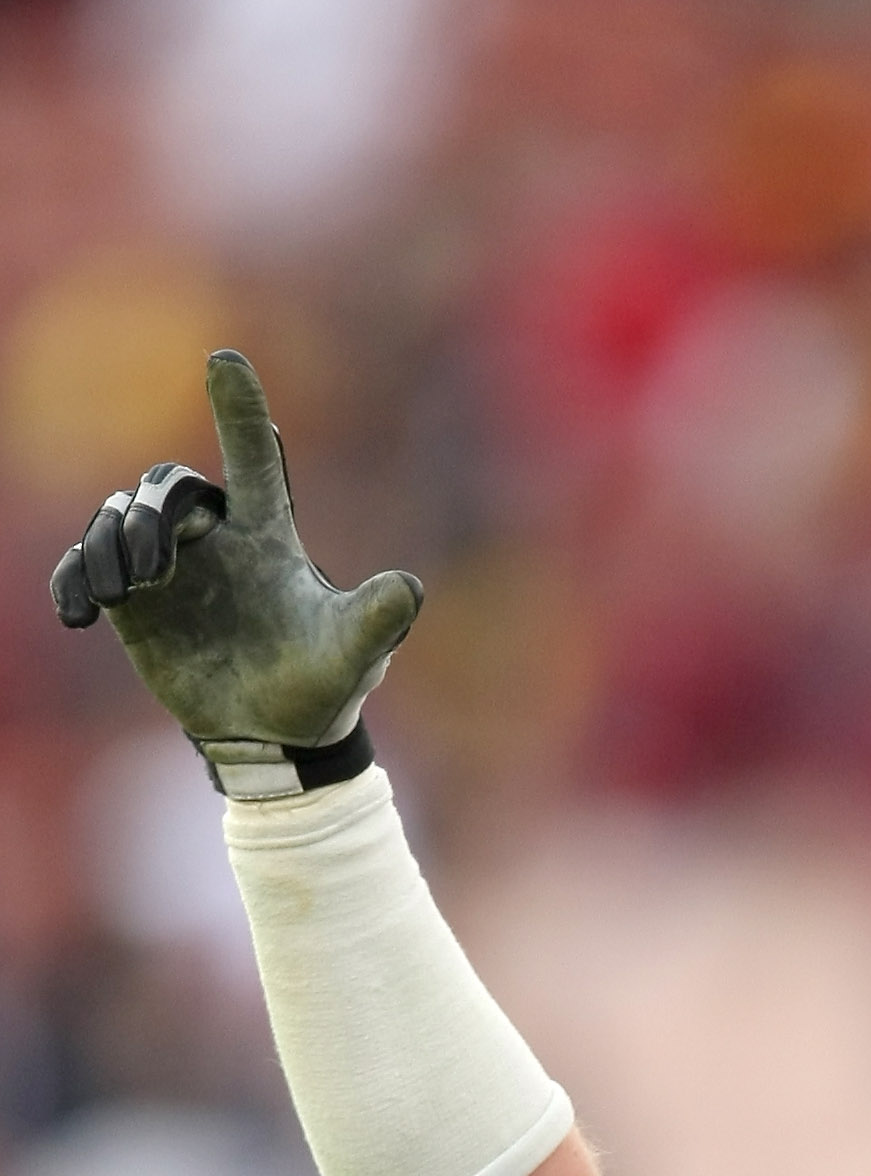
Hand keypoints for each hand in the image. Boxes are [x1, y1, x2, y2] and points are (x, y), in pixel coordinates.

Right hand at [51, 350, 422, 794]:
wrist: (276, 737)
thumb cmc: (319, 686)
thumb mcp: (350, 655)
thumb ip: (375, 621)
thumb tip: (411, 590)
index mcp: (266, 533)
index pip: (252, 456)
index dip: (240, 409)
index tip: (225, 360)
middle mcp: (214, 536)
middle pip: (167, 486)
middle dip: (153, 514)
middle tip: (155, 570)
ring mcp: (168, 565)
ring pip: (119, 516)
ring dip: (110, 543)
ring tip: (125, 592)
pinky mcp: (133, 600)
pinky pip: (86, 566)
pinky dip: (75, 578)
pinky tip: (79, 614)